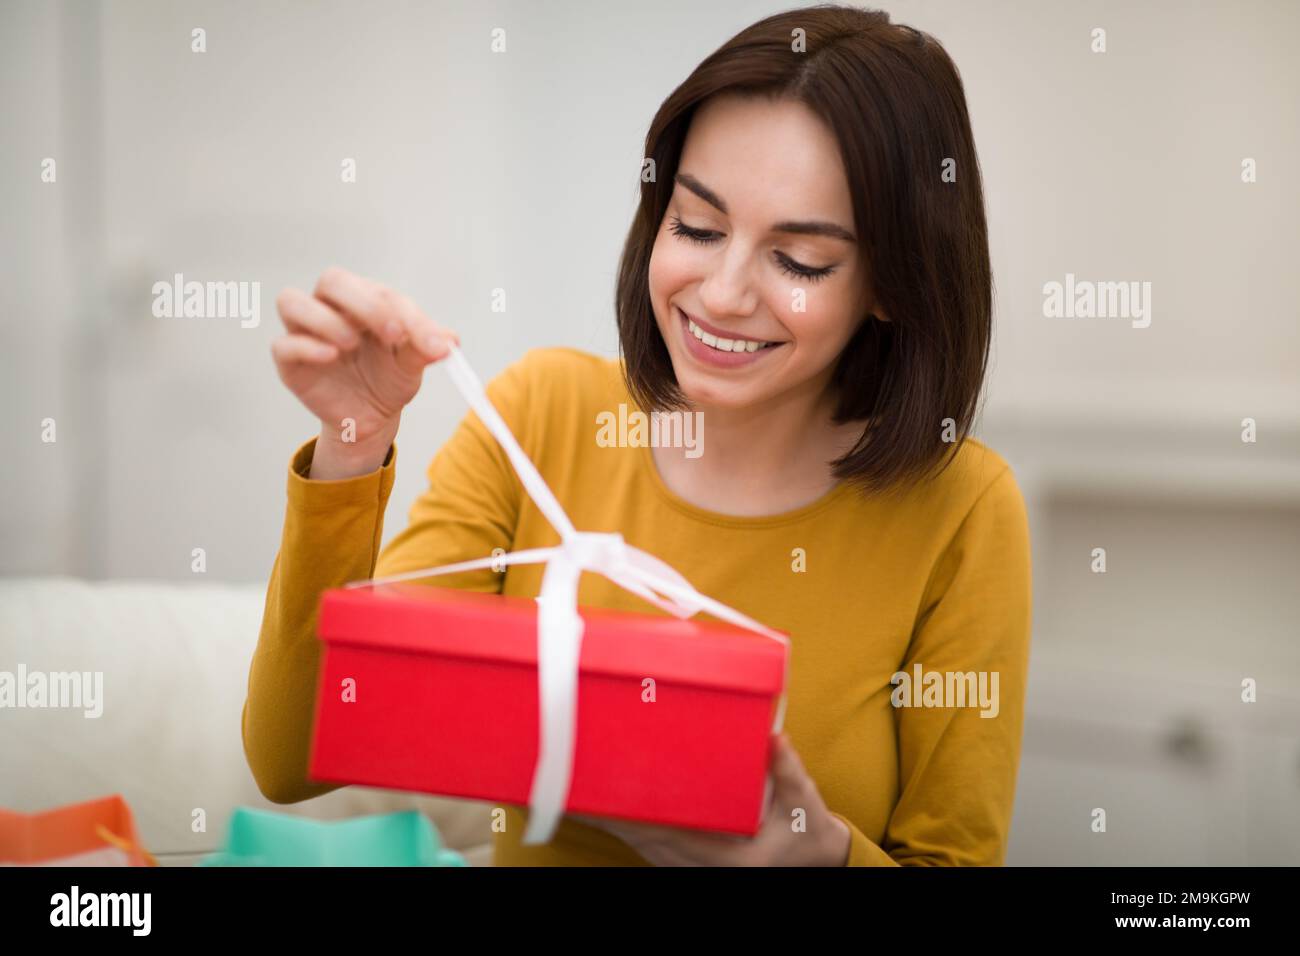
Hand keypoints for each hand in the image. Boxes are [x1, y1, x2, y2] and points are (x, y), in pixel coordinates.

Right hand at [270, 267, 458, 475]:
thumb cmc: (389, 379)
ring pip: (292, 301)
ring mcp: (305, 332)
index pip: (380, 292)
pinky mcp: (289, 361)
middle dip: (365, 304)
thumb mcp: (411, 365)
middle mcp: (330, 307)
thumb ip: (426, 348)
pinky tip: (331, 356)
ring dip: (325, 318)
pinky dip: (306, 346)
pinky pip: (283, 345)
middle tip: (394, 332)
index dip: (408, 315)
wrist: (370, 417)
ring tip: (352, 343)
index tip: (433, 343)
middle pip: (333, 281)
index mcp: (364, 300)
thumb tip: (450, 341)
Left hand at [572, 733, 850, 865]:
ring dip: (608, 812)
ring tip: (575, 776)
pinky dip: (622, 819)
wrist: (812, 862)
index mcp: (724, 858)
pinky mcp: (682, 859)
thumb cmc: (805, 834)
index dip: (628, 813)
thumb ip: (787, 772)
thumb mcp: (803, 804)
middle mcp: (697, 866)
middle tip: (572, 769)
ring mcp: (686, 865)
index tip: (600, 791)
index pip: (664, 832)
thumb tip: (775, 739)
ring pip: (635, 839)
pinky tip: (602, 798)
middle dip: (605, 806)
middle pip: (638, 835)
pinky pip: (643, 840)